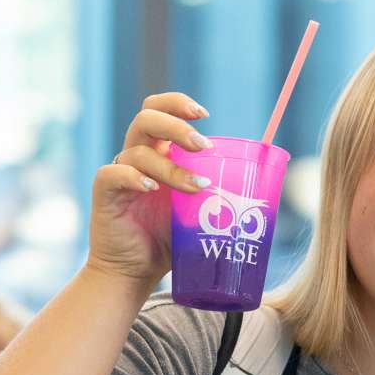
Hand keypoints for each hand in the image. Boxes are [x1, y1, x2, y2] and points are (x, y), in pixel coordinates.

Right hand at [87, 93, 212, 284]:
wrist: (135, 271)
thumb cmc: (169, 239)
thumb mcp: (199, 210)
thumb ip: (219, 191)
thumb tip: (270, 179)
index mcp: (158, 152)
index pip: (159, 110)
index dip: (177, 103)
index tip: (204, 114)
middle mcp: (136, 157)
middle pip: (147, 119)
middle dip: (177, 127)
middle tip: (202, 146)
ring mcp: (119, 173)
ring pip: (138, 151)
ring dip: (171, 166)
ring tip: (195, 187)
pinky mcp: (105, 194)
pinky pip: (113, 174)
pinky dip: (134, 177)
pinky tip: (152, 189)